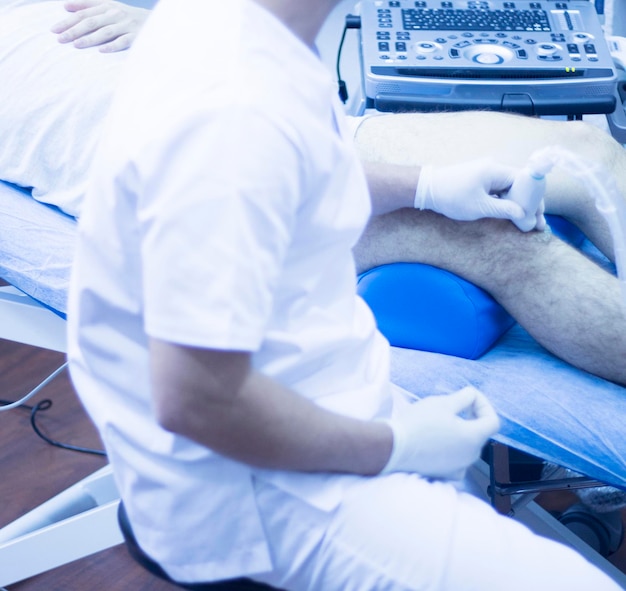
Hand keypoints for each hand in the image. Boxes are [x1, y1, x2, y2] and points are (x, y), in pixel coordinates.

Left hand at [51, 0, 149, 52]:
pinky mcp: (136, 36)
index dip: (68, 21)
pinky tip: (102, 50)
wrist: (156, 22)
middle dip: (74, 30)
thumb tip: (66, 6)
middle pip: (91, 22)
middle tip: (60, 39)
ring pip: (105, 31)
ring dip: (90, 38)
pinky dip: (112, 46)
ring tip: (76, 45)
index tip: (54, 29)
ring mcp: (126, 25)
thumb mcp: (108, 6)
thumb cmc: (127, 17)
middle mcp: (115, 14)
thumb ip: (88, 5)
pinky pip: (123, 41)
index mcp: (107, 6)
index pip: (84, 13)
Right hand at [380, 386, 499, 479]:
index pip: (493, 421)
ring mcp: (458, 467)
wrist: (394, 447)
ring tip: (439, 423)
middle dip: (470, 418)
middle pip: (479, 433)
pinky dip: (450, 448)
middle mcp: (471, 456)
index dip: (484, 405)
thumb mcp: (442, 402)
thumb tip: (471, 396)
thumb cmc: (419, 423)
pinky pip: (455, 459)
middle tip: (451, 406)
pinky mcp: (444, 474)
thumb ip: (464, 397)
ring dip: (459, 433)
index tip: (468, 399)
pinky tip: (435, 441)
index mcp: (474, 438)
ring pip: (466, 446)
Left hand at [415, 158, 539, 225]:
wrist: (426, 189)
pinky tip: (512, 215)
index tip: (539, 217)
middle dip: (529, 205)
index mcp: (496, 171)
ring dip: (518, 205)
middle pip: (520, 186)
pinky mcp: (480, 180)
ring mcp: (487, 173)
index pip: (525, 183)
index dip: (534, 200)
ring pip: (510, 189)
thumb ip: (504, 210)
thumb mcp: (480, 207)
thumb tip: (525, 216)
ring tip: (527, 222)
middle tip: (538, 224)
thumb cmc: (451, 197)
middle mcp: (494, 168)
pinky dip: (506, 202)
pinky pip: (499, 190)